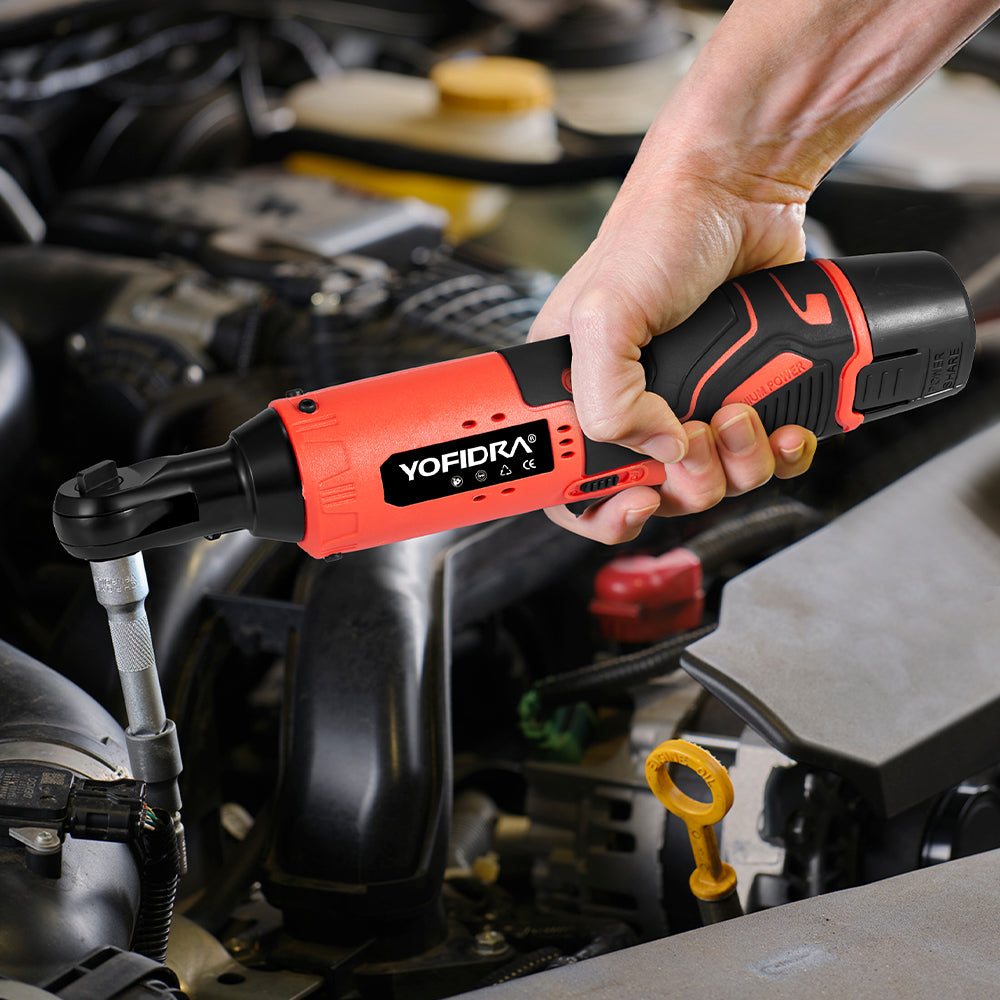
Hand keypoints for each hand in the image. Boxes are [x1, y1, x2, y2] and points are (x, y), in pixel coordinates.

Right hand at [528, 169, 817, 543]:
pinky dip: (780, 456)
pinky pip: (763, 461)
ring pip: (714, 483)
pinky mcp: (741, 396)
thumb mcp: (606, 313)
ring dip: (738, 465)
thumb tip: (658, 452)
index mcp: (577, 390)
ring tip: (740, 414)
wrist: (740, 194)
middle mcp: (630, 405)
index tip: (635, 501)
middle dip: (685, 484)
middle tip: (694, 441)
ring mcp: (688, 404)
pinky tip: (782, 429)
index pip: (571, 481)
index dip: (599, 507)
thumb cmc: (658, 234)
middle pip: (654, 494)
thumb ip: (608, 398)